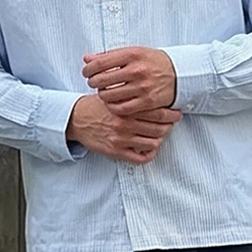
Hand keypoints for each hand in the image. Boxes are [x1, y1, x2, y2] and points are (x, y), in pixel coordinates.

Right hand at [66, 94, 181, 163]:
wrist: (75, 119)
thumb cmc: (95, 106)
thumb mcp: (112, 94)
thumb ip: (131, 95)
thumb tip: (152, 93)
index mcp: (126, 108)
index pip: (157, 111)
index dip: (171, 113)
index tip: (176, 112)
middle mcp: (125, 123)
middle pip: (159, 127)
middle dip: (169, 126)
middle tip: (171, 123)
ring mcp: (121, 138)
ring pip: (153, 142)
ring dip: (160, 139)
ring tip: (160, 135)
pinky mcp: (116, 151)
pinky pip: (140, 158)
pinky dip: (149, 154)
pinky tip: (149, 149)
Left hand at [82, 46, 176, 115]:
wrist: (179, 73)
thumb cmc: (153, 62)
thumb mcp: (133, 52)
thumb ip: (109, 55)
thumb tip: (87, 58)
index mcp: (132, 55)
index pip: (99, 63)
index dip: (88, 70)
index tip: (86, 72)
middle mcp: (137, 70)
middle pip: (101, 80)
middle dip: (93, 82)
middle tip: (93, 83)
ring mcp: (143, 87)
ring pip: (109, 95)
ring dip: (102, 94)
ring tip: (104, 92)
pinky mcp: (147, 102)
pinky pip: (121, 108)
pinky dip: (113, 106)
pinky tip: (113, 102)